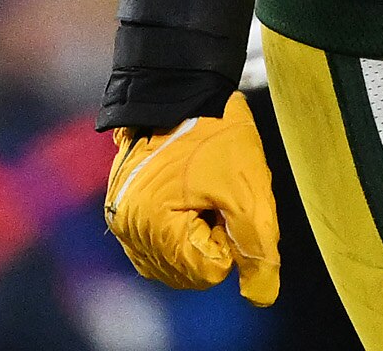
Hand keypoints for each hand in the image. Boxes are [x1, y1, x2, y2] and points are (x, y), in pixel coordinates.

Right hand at [105, 91, 281, 304]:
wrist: (182, 87)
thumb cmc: (215, 132)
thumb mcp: (248, 188)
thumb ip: (257, 245)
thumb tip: (261, 296)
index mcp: (152, 225)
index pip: (206, 272)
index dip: (229, 239)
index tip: (226, 201)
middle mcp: (126, 228)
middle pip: (187, 272)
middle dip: (211, 238)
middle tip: (215, 194)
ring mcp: (121, 219)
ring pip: (172, 262)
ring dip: (196, 236)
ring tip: (202, 193)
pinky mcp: (123, 209)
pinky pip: (157, 245)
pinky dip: (180, 232)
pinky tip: (191, 198)